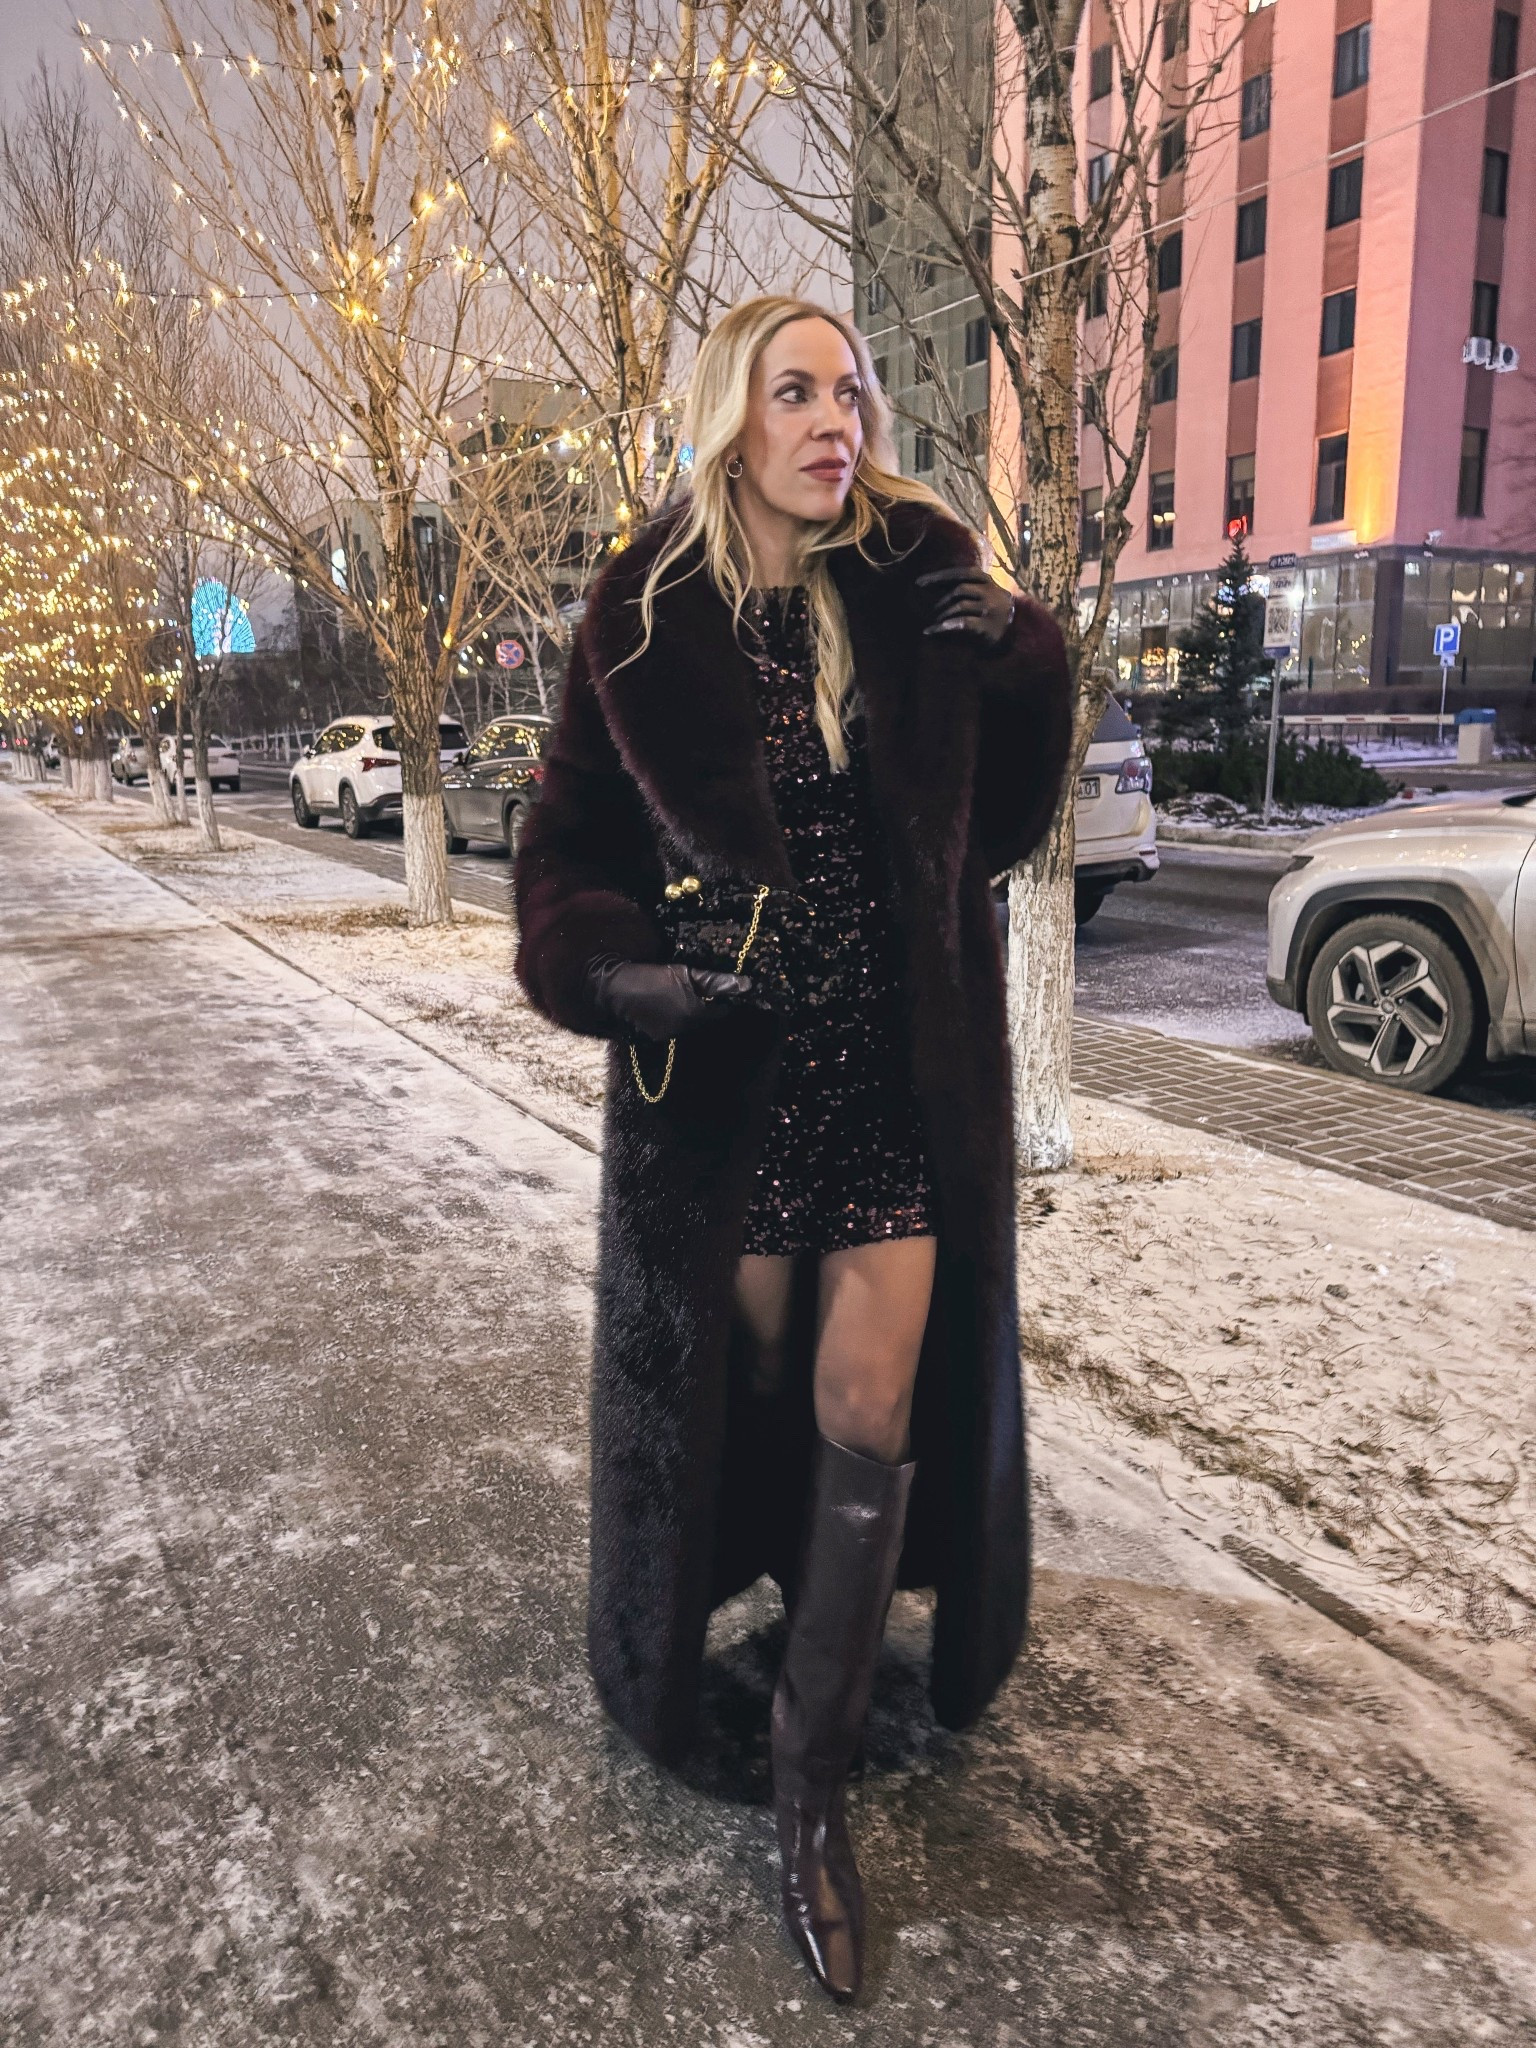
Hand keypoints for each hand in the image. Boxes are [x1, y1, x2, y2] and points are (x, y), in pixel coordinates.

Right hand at [589, 958, 756, 1038]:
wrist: (613, 988)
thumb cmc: (650, 976)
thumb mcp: (684, 972)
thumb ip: (715, 980)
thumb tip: (746, 985)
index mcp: (696, 1013)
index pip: (723, 1011)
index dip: (724, 999)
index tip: (721, 987)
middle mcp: (686, 1029)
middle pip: (707, 1018)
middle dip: (707, 1005)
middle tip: (697, 987)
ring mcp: (670, 1035)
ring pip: (690, 1023)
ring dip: (690, 1011)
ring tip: (679, 994)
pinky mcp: (656, 1037)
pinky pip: (674, 1026)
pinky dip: (674, 1017)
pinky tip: (665, 1004)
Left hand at [917, 565, 1016, 646]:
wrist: (1016, 636)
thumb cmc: (994, 613)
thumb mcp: (986, 594)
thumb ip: (968, 585)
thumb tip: (935, 581)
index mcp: (988, 581)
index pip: (963, 572)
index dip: (940, 576)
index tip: (919, 582)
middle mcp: (991, 592)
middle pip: (960, 588)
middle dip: (940, 598)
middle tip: (930, 610)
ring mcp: (991, 609)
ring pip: (960, 605)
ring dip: (943, 614)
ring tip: (935, 623)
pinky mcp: (988, 627)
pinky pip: (963, 623)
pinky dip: (945, 626)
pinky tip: (933, 631)